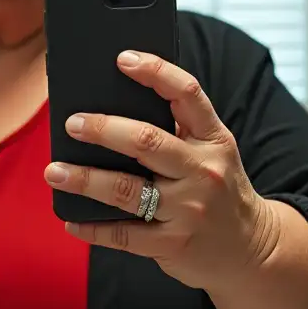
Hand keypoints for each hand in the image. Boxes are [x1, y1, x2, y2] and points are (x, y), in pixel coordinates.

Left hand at [44, 50, 280, 291]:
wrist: (252, 250)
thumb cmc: (220, 191)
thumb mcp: (213, 153)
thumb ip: (178, 130)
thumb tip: (113, 105)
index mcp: (214, 138)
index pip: (187, 93)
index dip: (155, 72)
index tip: (122, 58)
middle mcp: (203, 170)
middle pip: (146, 141)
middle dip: (103, 130)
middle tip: (72, 124)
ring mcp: (189, 209)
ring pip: (127, 189)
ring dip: (85, 179)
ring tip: (54, 172)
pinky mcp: (174, 243)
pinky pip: (124, 234)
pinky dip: (93, 228)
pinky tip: (72, 220)